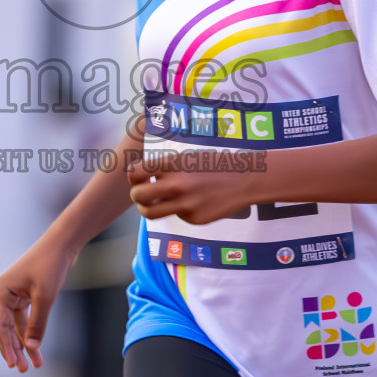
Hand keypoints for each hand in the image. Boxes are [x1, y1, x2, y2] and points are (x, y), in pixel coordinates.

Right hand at [0, 239, 75, 372]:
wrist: (62, 244)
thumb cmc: (50, 265)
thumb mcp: (45, 296)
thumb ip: (38, 323)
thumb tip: (32, 348)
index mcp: (1, 292)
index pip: (0, 326)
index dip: (6, 347)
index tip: (12, 364)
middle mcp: (3, 294)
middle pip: (6, 329)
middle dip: (15, 349)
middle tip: (22, 370)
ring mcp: (13, 295)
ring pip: (16, 326)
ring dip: (24, 344)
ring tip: (33, 364)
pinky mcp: (25, 295)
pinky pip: (25, 319)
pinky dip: (31, 333)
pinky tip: (36, 348)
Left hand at [127, 151, 259, 224]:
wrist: (243, 179)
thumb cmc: (213, 165)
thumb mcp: (186, 158)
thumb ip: (165, 168)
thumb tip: (143, 179)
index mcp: (172, 164)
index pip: (135, 173)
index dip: (134, 177)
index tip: (139, 178)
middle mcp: (175, 185)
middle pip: (137, 196)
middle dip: (136, 196)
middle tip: (143, 194)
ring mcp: (184, 204)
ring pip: (150, 212)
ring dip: (147, 208)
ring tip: (155, 204)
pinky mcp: (193, 219)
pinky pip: (176, 215)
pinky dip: (179, 210)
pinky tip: (194, 202)